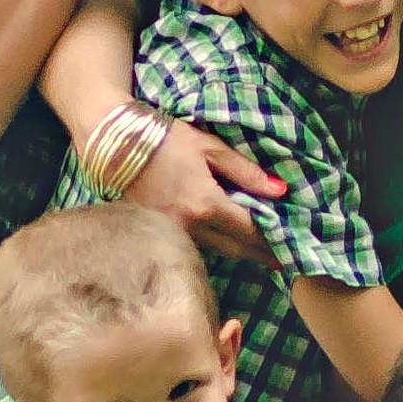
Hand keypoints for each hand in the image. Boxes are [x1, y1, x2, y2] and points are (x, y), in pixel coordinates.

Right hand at [123, 121, 280, 266]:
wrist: (112, 143)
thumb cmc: (163, 138)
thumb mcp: (209, 148)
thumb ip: (245, 171)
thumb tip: (280, 190)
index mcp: (205, 204)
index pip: (248, 230)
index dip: (271, 242)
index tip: (290, 251)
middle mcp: (188, 226)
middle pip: (233, 249)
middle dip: (259, 256)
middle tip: (281, 262)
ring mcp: (169, 233)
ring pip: (212, 249)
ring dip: (236, 252)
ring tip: (258, 255)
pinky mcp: (155, 232)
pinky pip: (190, 244)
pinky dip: (210, 245)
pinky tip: (222, 243)